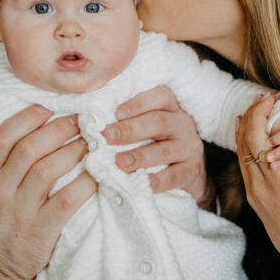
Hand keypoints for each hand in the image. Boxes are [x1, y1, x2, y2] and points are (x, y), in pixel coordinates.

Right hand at [0, 105, 96, 279]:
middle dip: (58, 130)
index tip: (47, 107)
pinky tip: (99, 174)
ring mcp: (19, 211)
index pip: (1, 139)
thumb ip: (13, 163)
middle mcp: (0, 191)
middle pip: (27, 150)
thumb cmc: (4, 221)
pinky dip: (84, 184)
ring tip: (94, 142)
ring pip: (46, 171)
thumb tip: (51, 127)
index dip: (25, 119)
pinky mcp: (39, 231)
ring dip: (73, 151)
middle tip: (82, 120)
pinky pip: (65, 201)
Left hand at [103, 85, 208, 205]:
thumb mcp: (147, 126)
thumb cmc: (157, 142)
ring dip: (140, 156)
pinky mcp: (192, 171)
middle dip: (130, 129)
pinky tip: (141, 183)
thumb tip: (87, 119)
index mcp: (170, 107)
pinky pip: (174, 176)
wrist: (189, 172)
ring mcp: (190, 147)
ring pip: (165, 149)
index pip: (160, 96)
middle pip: (158, 122)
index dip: (138, 103)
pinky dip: (156, 180)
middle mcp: (182, 123)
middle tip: (107, 136)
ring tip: (120, 162)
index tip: (116, 112)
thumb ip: (126, 119)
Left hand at [236, 94, 279, 271]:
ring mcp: (253, 193)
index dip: (260, 111)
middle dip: (251, 115)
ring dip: (246, 129)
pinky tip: (255, 137)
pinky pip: (244, 165)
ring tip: (258, 111)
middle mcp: (258, 185)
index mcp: (276, 179)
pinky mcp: (254, 199)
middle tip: (265, 99)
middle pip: (243, 141)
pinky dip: (247, 145)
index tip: (272, 97)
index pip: (256, 135)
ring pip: (240, 152)